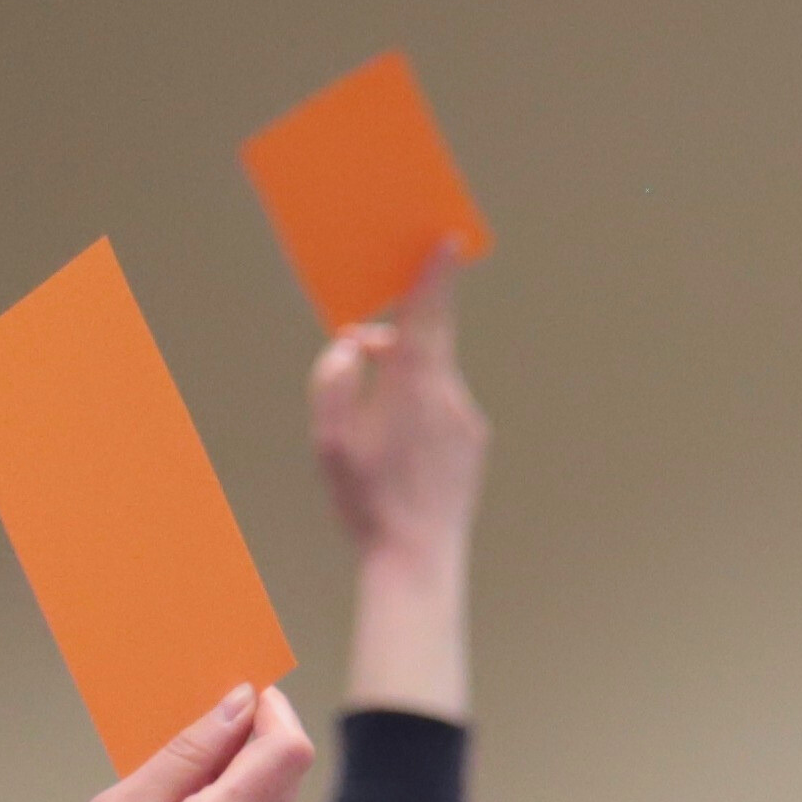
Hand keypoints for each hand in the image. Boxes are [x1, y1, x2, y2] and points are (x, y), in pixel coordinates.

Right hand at [317, 257, 488, 717]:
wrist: (417, 560)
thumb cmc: (366, 500)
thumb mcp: (327, 438)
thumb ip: (332, 379)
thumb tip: (354, 346)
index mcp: (414, 385)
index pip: (428, 314)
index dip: (435, 276)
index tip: (448, 242)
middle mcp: (450, 395)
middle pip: (425, 345)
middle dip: (392, 344)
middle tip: (359, 355)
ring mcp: (468, 420)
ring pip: (432, 379)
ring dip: (402, 385)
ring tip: (372, 432)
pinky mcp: (474, 443)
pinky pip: (443, 408)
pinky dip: (418, 413)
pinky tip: (399, 455)